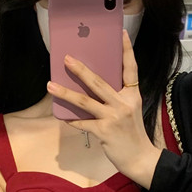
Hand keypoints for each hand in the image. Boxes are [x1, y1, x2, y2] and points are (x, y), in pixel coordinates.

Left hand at [45, 31, 161, 187]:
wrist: (141, 158)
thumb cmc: (133, 134)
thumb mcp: (131, 111)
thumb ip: (117, 98)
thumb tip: (92, 88)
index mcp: (132, 95)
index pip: (131, 68)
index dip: (127, 50)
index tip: (122, 33)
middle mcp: (123, 103)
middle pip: (99, 82)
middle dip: (80, 69)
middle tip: (66, 58)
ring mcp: (113, 117)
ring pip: (85, 101)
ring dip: (65, 93)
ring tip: (50, 85)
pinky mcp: (104, 131)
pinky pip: (83, 123)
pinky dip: (72, 120)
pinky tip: (63, 117)